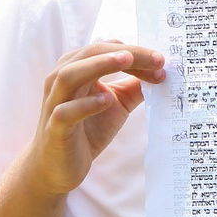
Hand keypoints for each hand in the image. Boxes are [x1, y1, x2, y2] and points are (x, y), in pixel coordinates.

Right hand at [26, 41, 164, 195]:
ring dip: (99, 64)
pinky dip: (85, 104)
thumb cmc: (87, 129)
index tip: (161, 63)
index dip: (136, 53)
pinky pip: (65, 112)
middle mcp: (62, 80)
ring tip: (127, 60)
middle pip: (90, 53)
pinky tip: (106, 100)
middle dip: (124, 53)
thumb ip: (135, 87)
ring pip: (70, 75)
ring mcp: (55, 103)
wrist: (57, 168)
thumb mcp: (117, 104)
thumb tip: (160, 72)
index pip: (106, 49)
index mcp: (77, 69)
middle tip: (155, 58)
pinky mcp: (55, 129)